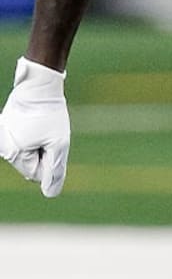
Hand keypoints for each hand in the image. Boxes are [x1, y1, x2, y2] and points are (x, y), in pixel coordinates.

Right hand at [0, 58, 70, 196]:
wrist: (39, 85)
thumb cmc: (50, 114)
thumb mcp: (59, 143)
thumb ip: (55, 170)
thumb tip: (51, 194)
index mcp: (12, 154)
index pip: (35, 174)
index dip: (50, 160)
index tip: (52, 141)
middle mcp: (2, 148)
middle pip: (30, 163)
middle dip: (43, 152)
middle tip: (49, 132)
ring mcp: (2, 138)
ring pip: (28, 152)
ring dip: (40, 144)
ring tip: (43, 125)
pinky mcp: (6, 129)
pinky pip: (24, 141)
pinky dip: (34, 135)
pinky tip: (37, 122)